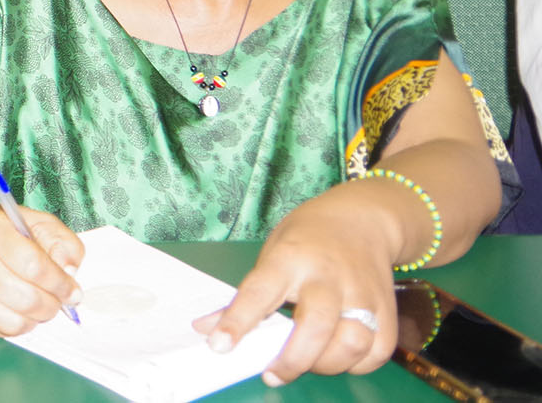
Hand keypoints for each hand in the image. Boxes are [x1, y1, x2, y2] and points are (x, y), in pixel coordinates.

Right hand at [0, 202, 84, 336]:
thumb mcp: (34, 220)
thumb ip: (62, 241)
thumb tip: (70, 274)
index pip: (34, 266)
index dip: (60, 284)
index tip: (73, 291)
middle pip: (24, 298)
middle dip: (52, 305)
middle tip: (59, 301)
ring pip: (12, 321)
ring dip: (36, 319)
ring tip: (40, 306)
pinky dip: (18, 326)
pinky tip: (21, 311)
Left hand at [195, 200, 395, 384]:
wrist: (362, 220)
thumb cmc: (306, 241)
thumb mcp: (270, 255)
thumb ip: (246, 297)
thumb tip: (207, 331)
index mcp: (289, 258)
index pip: (260, 292)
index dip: (238, 321)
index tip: (219, 346)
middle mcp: (328, 276)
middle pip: (316, 325)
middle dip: (293, 359)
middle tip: (272, 374)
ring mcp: (363, 294)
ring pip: (352, 344)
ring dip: (325, 364)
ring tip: (306, 362)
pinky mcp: (388, 311)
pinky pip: (375, 353)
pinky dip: (354, 365)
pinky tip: (337, 356)